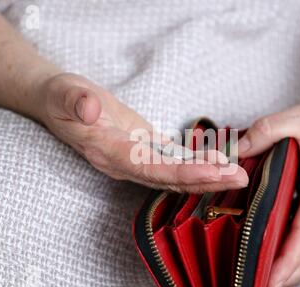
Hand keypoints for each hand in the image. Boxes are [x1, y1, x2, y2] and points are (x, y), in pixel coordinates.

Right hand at [35, 73, 248, 191]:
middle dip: (204, 180)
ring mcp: (135, 159)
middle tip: (239, 179)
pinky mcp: (143, 150)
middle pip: (168, 178)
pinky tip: (218, 163)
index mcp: (108, 152)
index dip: (181, 172)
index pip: (149, 168)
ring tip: (237, 175)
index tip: (213, 172)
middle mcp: (124, 163)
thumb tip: (90, 108)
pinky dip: (196, 164)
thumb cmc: (61, 97)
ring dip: (206, 176)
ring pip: (174, 174)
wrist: (60, 104)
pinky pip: (172, 162)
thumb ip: (75, 102)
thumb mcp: (63, 94)